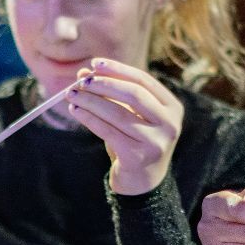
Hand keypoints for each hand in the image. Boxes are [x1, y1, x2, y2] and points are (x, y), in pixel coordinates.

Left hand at [65, 59, 183, 194]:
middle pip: (134, 94)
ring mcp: (156, 141)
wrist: (142, 180)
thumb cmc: (134, 140)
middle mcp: (169, 124)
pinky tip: (76, 111)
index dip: (118, 69)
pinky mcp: (138, 156)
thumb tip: (83, 73)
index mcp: (172, 107)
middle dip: (104, 84)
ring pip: (118, 113)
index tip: (95, 64)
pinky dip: (89, 118)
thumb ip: (111, 93)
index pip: (144, 80)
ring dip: (91, 101)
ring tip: (72, 95)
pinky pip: (108, 131)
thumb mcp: (128, 115)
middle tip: (81, 81)